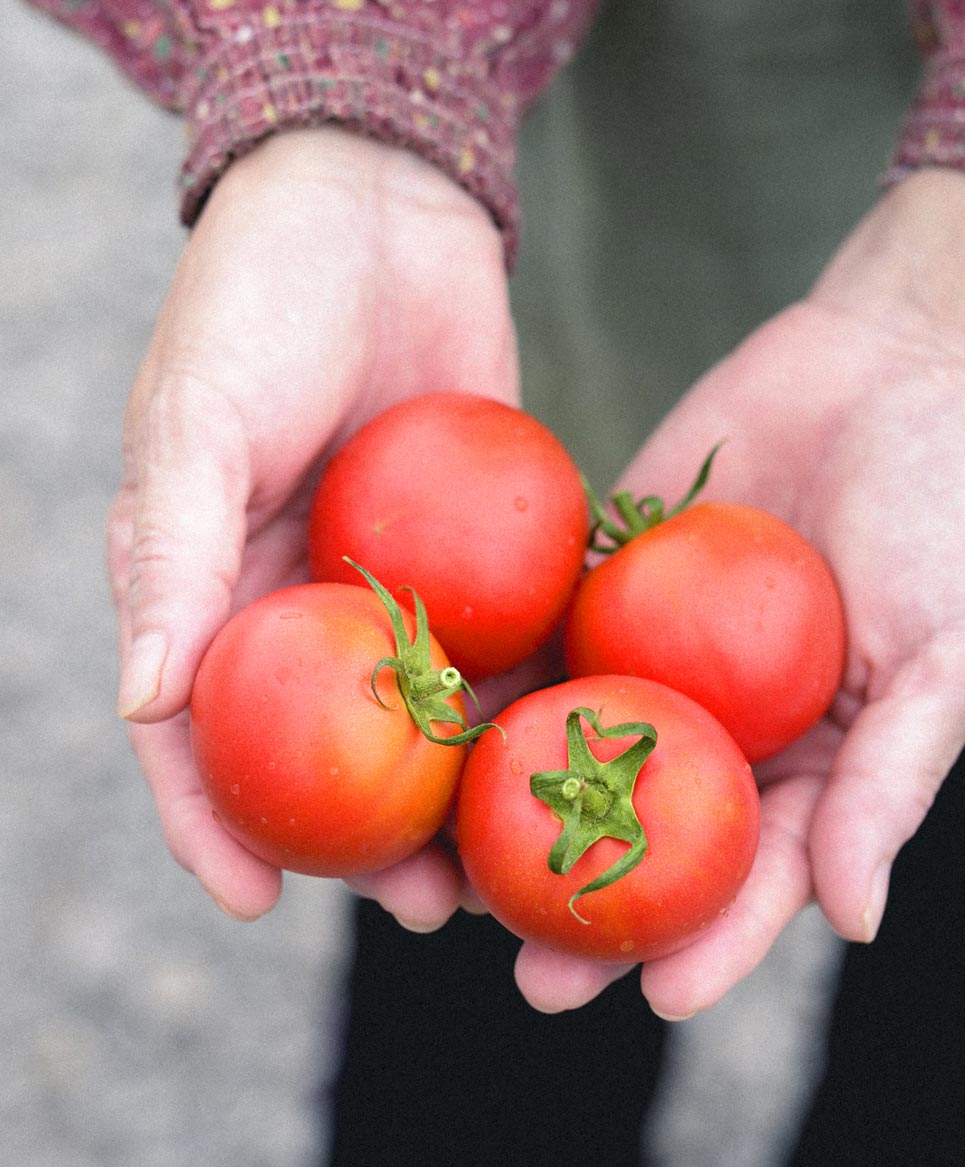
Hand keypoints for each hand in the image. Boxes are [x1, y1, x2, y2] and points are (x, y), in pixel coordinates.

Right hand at [107, 127, 518, 920]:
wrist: (378, 206)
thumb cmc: (261, 302)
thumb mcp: (196, 420)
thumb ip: (173, 559)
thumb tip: (143, 708)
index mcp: (215, 585)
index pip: (200, 730)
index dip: (216, 821)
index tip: (257, 900)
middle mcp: (305, 602)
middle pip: (329, 752)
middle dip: (366, 839)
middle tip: (423, 904)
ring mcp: (397, 584)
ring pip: (424, 719)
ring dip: (458, 795)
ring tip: (506, 862)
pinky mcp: (480, 551)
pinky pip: (501, 640)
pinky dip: (524, 700)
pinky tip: (564, 746)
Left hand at [512, 168, 964, 1015]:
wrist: (906, 366)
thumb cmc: (963, 512)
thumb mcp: (953, 651)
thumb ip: (895, 779)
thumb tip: (852, 922)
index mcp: (808, 760)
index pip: (755, 874)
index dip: (707, 941)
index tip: (649, 997)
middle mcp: (722, 719)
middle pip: (647, 831)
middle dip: (590, 900)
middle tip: (523, 972)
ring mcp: (657, 647)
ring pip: (579, 740)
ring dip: (517, 801)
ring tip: (451, 867)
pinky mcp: (612, 570)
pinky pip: (550, 626)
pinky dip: (504, 669)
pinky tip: (445, 711)